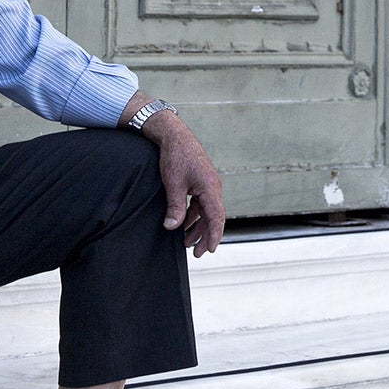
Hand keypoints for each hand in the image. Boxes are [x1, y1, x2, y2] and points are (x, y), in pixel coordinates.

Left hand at [146, 110, 224, 256]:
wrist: (174, 135)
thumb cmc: (176, 156)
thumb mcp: (173, 184)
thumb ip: (175, 207)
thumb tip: (172, 227)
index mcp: (210, 188)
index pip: (216, 218)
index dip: (213, 235)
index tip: (209, 250)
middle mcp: (213, 187)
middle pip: (213, 217)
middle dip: (205, 236)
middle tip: (196, 253)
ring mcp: (207, 185)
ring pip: (206, 211)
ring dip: (197, 226)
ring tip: (186, 241)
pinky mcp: (200, 182)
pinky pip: (200, 203)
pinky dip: (193, 215)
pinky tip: (183, 223)